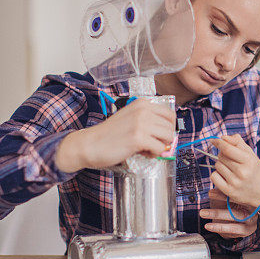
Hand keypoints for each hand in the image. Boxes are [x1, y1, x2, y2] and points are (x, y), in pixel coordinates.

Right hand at [55, 99, 175, 171]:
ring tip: (147, 149)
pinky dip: (154, 154)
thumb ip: (148, 121)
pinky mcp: (138, 138)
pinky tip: (143, 153)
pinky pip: (159, 148)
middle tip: (152, 144)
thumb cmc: (109, 135)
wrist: (89, 144)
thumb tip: (168, 133)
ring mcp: (141, 123)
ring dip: (160, 146)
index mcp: (142, 104)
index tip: (160, 136)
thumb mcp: (130, 119)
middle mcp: (143, 110)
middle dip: (164, 139)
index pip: (169, 114)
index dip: (168, 128)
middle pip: (170, 126)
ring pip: (168, 136)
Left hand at [199, 188, 258, 238]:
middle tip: (208, 198)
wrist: (238, 224)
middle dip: (221, 199)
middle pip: (238, 202)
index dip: (224, 192)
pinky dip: (220, 227)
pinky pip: (233, 229)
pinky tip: (209, 226)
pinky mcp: (246, 230)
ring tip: (203, 213)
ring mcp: (251, 219)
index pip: (237, 192)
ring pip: (235, 216)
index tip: (211, 193)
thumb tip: (213, 186)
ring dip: (217, 214)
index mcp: (249, 197)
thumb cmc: (232, 208)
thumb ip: (222, 192)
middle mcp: (253, 207)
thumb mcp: (227, 198)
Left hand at [210, 135, 259, 214]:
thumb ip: (237, 143)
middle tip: (232, 161)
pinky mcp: (229, 191)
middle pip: (221, 156)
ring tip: (231, 170)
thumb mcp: (250, 154)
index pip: (227, 149)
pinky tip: (225, 177)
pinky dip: (217, 175)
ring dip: (221, 165)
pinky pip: (214, 177)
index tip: (214, 140)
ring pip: (217, 166)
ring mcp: (235, 183)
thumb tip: (223, 137)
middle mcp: (242, 172)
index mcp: (249, 160)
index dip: (218, 142)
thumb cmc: (255, 170)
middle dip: (223, 155)